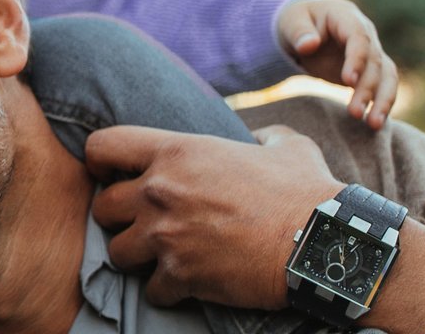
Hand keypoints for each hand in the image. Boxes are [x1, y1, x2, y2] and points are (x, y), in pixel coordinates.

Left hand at [85, 125, 344, 309]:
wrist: (322, 242)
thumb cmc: (305, 190)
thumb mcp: (285, 145)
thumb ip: (260, 134)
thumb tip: (256, 137)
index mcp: (178, 152)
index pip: (102, 147)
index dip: (102, 162)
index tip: (116, 175)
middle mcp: (161, 192)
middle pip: (103, 207)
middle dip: (120, 217)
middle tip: (146, 223)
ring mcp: (166, 236)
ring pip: (117, 253)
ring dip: (137, 256)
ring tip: (163, 256)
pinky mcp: (180, 276)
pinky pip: (150, 290)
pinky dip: (166, 290)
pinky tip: (187, 283)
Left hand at [277, 0, 397, 127]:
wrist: (306, 28)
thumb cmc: (296, 22)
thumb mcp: (291, 22)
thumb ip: (299, 32)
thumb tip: (308, 45)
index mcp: (347, 17)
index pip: (359, 38)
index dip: (356, 59)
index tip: (348, 81)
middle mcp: (366, 34)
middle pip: (374, 61)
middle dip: (367, 88)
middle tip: (355, 113)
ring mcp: (371, 52)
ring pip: (387, 76)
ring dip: (383, 100)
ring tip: (375, 125)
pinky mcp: (370, 70)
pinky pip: (383, 86)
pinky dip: (381, 104)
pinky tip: (375, 123)